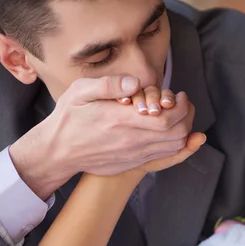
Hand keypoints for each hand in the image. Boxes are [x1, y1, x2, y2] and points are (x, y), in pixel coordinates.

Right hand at [10, 76, 193, 199]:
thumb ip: (109, 85)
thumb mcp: (80, 92)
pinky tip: (171, 131)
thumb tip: (135, 83)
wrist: (58, 152)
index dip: (181, 107)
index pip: (166, 117)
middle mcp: (131, 140)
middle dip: (186, 116)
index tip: (180, 95)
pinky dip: (175, 144)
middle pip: (176, 133)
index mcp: (120, 120)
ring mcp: (133, 154)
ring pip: (173, 147)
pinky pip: (164, 157)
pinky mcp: (133, 162)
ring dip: (183, 130)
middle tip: (182, 103)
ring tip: (178, 115)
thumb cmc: (69, 118)